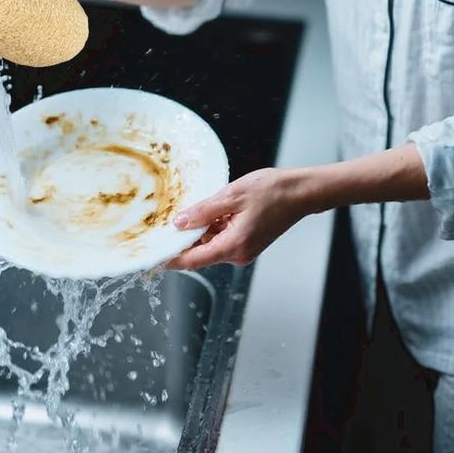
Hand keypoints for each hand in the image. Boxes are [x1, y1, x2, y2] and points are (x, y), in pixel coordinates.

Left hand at [163, 168, 308, 270]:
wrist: (300, 192)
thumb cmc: (272, 191)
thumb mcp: (232, 196)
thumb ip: (203, 211)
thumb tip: (179, 223)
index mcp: (234, 245)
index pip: (194, 260)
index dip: (171, 259)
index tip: (153, 256)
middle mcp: (238, 254)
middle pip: (200, 254)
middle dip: (183, 241)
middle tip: (164, 224)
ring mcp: (244, 250)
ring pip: (211, 245)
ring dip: (199, 232)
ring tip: (188, 212)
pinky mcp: (247, 243)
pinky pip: (222, 240)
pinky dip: (212, 229)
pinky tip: (209, 212)